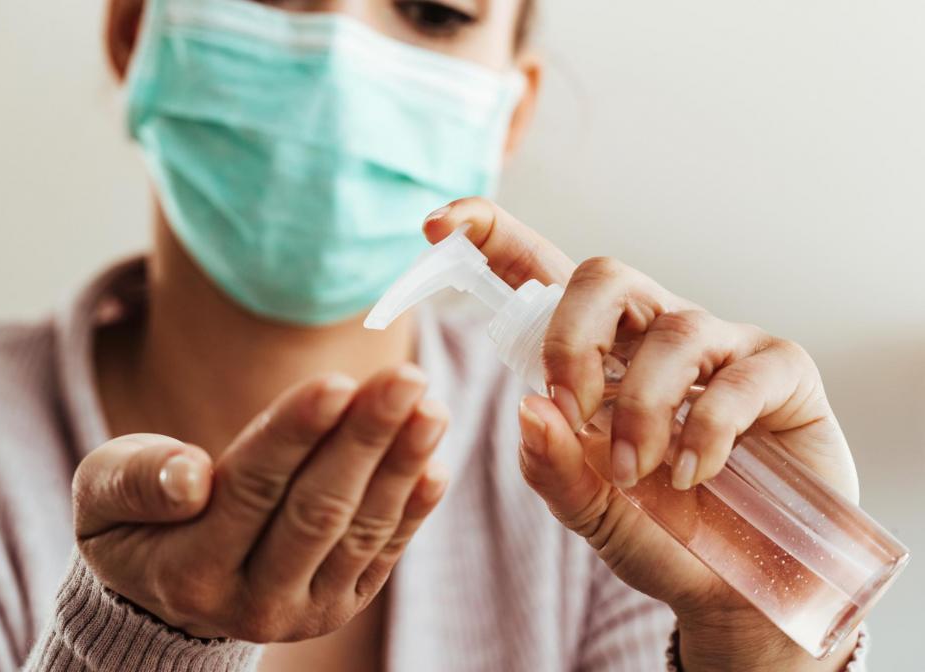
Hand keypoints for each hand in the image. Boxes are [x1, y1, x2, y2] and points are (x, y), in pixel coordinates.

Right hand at [73, 364, 448, 641]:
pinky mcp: (340, 603)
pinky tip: (435, 464)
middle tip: (407, 379)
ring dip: (402, 466)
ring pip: (362, 530)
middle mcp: (253, 603)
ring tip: (431, 408)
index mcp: (189, 572)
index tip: (339, 382)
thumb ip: (137, 483)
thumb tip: (191, 477)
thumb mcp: (106, 498)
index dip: (297, 434)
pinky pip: (384, 554)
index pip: (253, 490)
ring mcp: (306, 610)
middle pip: (319, 510)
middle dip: (366, 439)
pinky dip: (414, 509)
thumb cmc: (137, 523)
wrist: (170, 590)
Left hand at [424, 198, 859, 670]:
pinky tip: (692, 474)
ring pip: (672, 330)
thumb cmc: (659, 532)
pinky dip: (703, 432)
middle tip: (570, 412)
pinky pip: (736, 378)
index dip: (493, 236)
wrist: (737, 582)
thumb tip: (527, 407)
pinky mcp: (781, 370)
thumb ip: (553, 467)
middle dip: (572, 342)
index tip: (436, 225)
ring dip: (641, 411)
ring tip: (636, 473)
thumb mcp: (590, 509)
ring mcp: (722, 346)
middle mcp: (656, 333)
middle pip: (604, 276)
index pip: (543, 274)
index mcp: (599, 354)